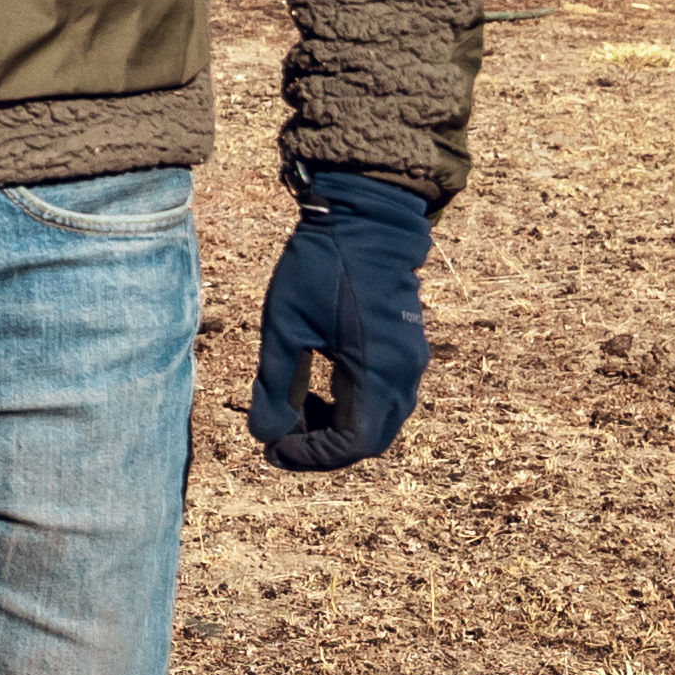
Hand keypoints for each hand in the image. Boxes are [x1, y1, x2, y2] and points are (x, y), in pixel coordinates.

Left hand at [250, 167, 436, 471]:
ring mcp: (410, 362)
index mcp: (377, 372)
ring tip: (293, 412)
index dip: (312, 456)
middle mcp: (404, 375)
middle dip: (324, 448)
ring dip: (338, 428)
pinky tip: (317, 390)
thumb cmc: (322, 266)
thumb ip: (276, 385)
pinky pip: (384, 397)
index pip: (353, 444)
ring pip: (379, 421)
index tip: (272, 450)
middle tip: (279, 439)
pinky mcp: (405, 349)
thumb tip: (264, 437)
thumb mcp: (285, 325)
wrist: (365, 218)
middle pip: (371, 440)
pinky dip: (351, 407)